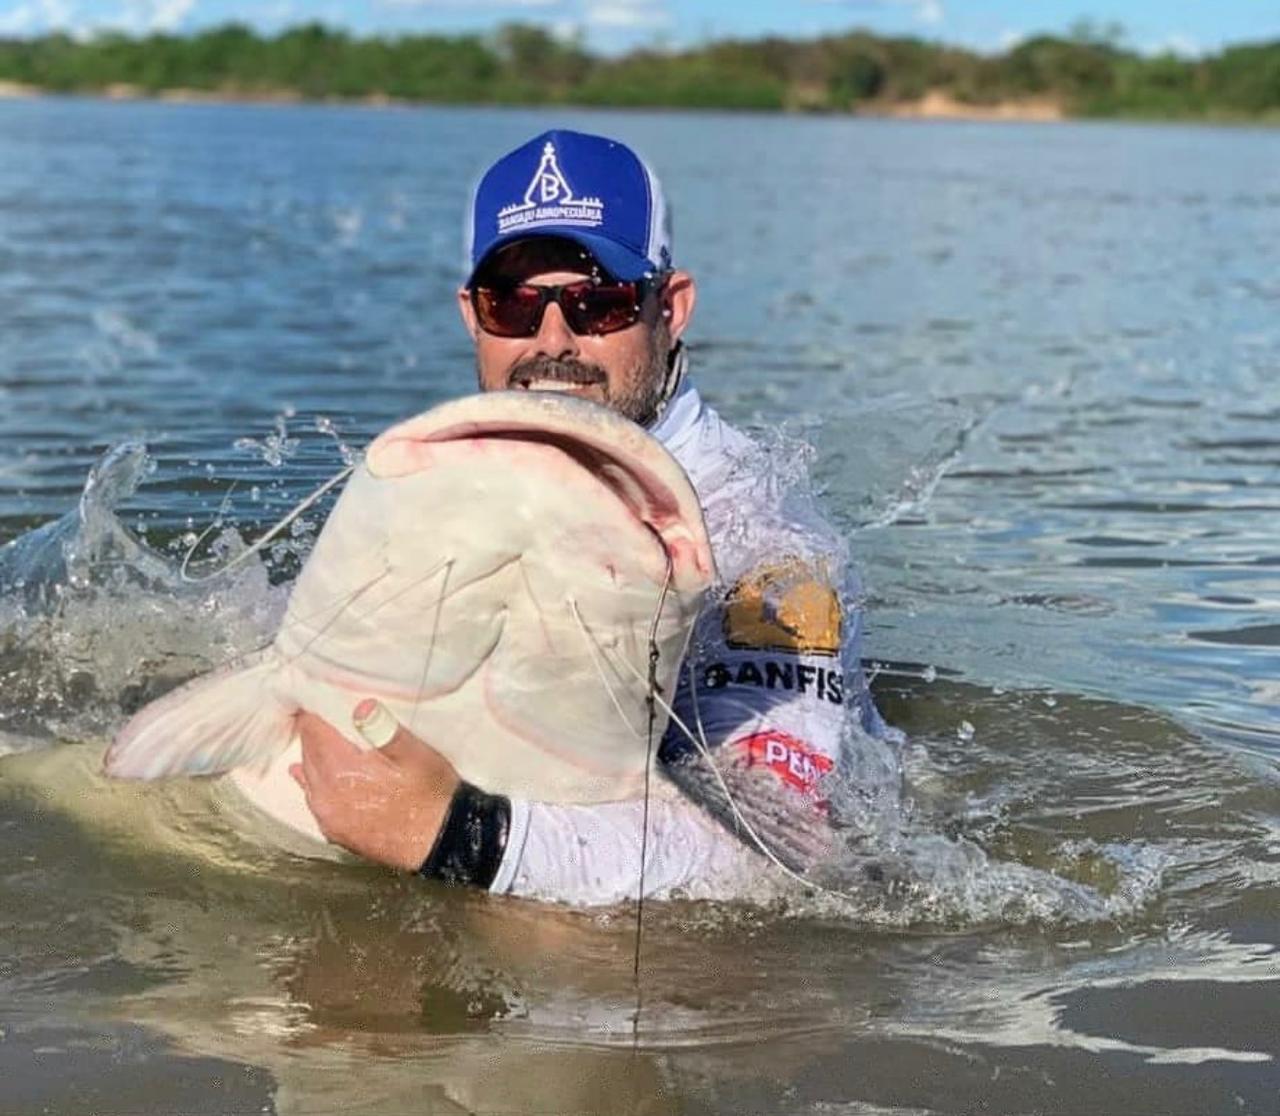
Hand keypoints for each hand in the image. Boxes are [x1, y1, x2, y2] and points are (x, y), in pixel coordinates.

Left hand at [289, 701, 459, 870]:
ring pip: (309, 778)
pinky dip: (316, 785)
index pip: (313, 732)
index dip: (314, 713)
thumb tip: (361, 706)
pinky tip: (312, 780)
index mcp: (341, 770)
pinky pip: (316, 801)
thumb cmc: (431, 795)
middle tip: (322, 716)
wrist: (441, 840)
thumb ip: (383, 728)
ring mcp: (330, 817)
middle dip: (314, 734)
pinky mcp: (337, 832)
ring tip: (318, 742)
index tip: (317, 698)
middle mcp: (327, 795)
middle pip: (308, 754)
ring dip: (314, 759)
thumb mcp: (414, 752)